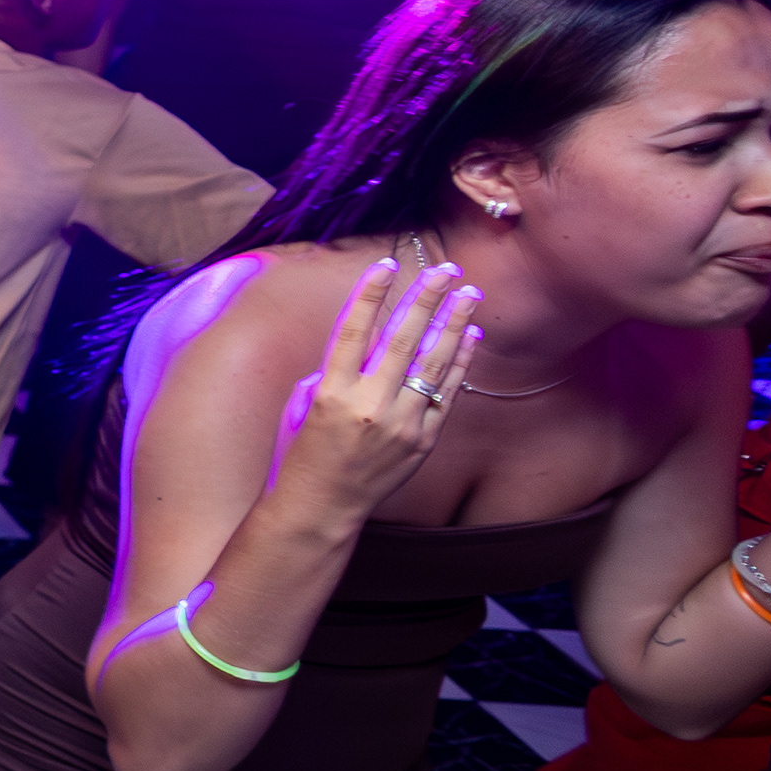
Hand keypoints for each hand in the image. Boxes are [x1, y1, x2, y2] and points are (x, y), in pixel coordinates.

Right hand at [274, 259, 478, 524]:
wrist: (320, 508)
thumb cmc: (301, 451)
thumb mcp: (302, 404)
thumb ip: (333, 372)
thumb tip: (368, 346)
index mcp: (330, 392)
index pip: (354, 330)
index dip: (371, 293)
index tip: (386, 263)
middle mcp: (368, 406)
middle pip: (402, 339)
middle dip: (425, 299)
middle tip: (445, 269)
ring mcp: (400, 425)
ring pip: (433, 363)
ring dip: (453, 323)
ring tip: (469, 293)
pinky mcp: (422, 441)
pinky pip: (446, 393)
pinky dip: (459, 362)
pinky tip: (470, 335)